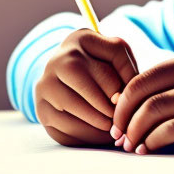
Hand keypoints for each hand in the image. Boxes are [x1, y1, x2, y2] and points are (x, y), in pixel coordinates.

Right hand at [34, 28, 137, 146]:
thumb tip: (122, 100)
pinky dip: (86, 135)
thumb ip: (128, 71)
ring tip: (114, 129)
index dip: (128, 80)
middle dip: (109, 105)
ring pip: (73, 106)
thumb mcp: (118, 60)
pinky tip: (100, 135)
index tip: (132, 98)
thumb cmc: (102, 69)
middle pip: (87, 83)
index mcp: (82, 38)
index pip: (114, 54)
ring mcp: (44, 84)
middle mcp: (58, 58)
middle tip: (122, 119)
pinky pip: (63, 126)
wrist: (70, 80)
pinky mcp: (40, 109)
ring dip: (99, 122)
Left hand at [111, 55, 173, 161]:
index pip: (153, 71)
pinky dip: (155, 139)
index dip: (128, 93)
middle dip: (124, 112)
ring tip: (129, 146)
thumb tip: (147, 117)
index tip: (118, 117)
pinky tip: (148, 150)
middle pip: (149, 86)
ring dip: (135, 128)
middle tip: (116, 134)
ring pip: (159, 105)